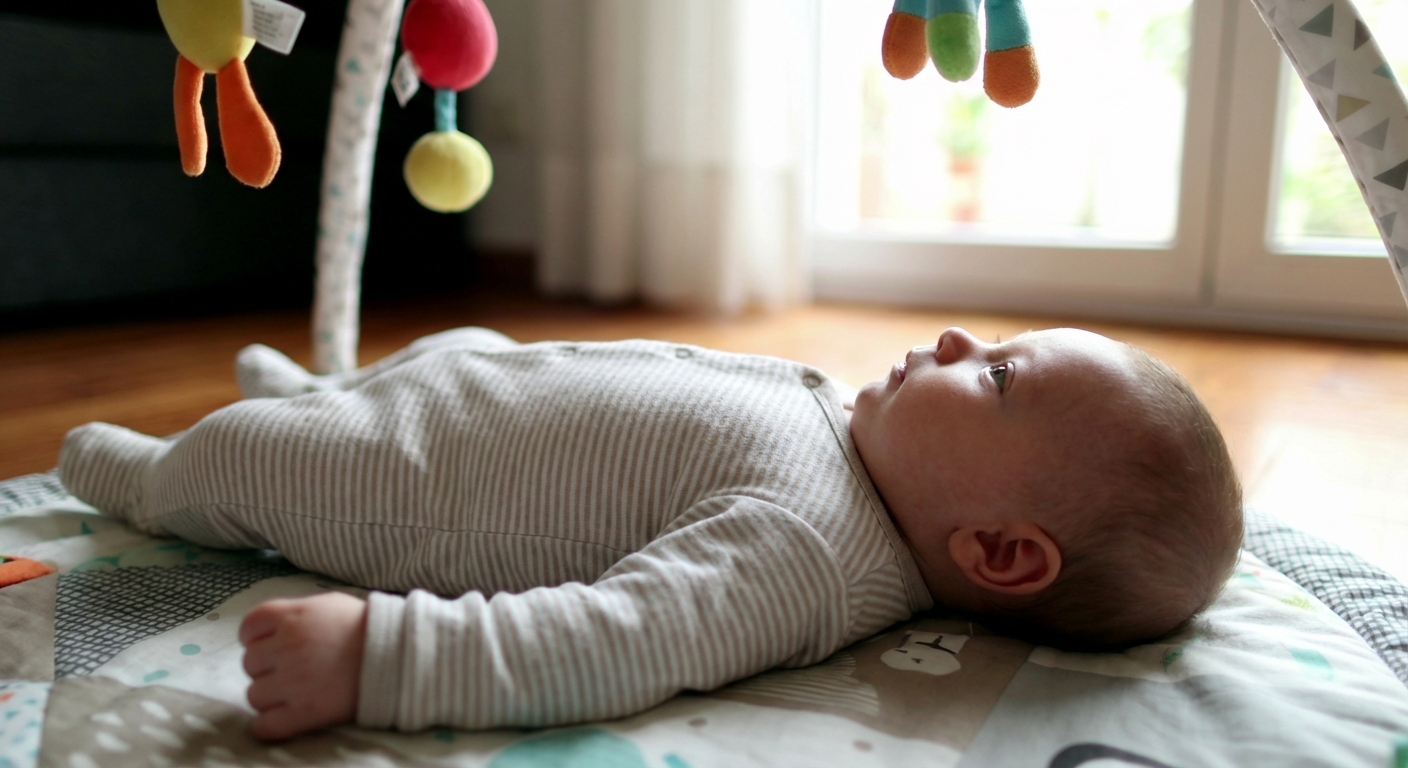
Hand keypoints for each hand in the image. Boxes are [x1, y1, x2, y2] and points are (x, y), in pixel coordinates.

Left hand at [239, 592, 367, 740]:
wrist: (397, 654)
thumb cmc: (364, 627)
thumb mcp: (327, 605)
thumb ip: (295, 614)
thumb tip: (269, 629)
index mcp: (291, 617)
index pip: (249, 628)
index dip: (255, 637)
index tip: (269, 644)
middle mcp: (286, 647)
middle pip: (250, 663)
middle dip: (266, 667)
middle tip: (291, 668)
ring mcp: (293, 682)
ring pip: (254, 695)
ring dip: (269, 695)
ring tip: (293, 691)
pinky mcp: (304, 712)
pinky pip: (265, 726)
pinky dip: (268, 725)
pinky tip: (281, 718)